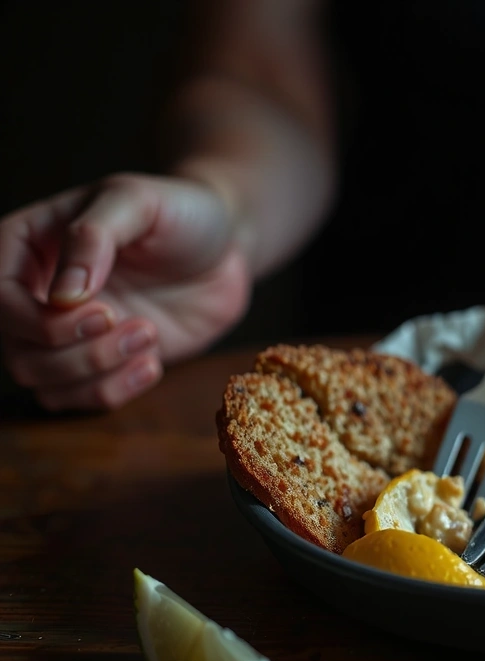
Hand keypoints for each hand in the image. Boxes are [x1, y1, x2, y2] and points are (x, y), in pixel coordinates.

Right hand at [0, 173, 250, 410]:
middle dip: (79, 353)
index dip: (41, 321)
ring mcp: (68, 333)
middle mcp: (36, 294)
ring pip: (45, 383)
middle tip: (140, 327)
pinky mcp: (102, 361)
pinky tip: (152, 363)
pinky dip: (115, 391)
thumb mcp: (137, 201)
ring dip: (100, 373)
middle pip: (18, 352)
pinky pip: (83, 399)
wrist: (227, 248)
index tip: (104, 311)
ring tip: (150, 336)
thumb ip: (93, 236)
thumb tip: (62, 295)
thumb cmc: (179, 213)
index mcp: (25, 246)